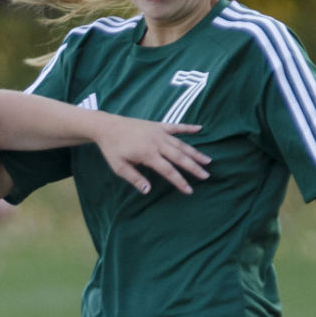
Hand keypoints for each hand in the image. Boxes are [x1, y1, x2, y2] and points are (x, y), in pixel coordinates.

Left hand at [93, 118, 208, 194]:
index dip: (180, 181)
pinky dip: (188, 128)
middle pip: (180, 157)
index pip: (168, 171)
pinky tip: (199, 129)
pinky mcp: (158, 125)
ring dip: (195, 152)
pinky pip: (176, 126)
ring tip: (208, 160)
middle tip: (206, 175)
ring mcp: (159, 132)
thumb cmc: (112, 149)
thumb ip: (135, 179)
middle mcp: (157, 143)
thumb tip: (148, 191)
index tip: (189, 190)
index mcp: (148, 154)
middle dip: (194, 167)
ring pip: (181, 144)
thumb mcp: (119, 167)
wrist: (107, 127)